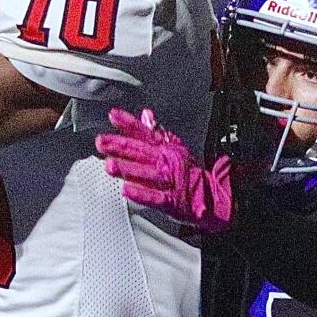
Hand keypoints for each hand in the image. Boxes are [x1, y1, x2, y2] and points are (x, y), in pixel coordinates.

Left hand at [96, 108, 233, 232]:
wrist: (213, 196)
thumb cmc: (190, 173)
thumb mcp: (174, 148)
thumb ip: (155, 132)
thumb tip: (145, 115)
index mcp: (165, 149)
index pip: (145, 133)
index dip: (129, 123)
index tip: (113, 115)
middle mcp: (166, 162)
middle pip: (141, 152)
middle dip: (120, 146)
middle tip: (102, 142)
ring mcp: (169, 181)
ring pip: (146, 173)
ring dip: (128, 168)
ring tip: (110, 165)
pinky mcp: (172, 201)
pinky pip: (155, 197)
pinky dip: (141, 194)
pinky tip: (127, 190)